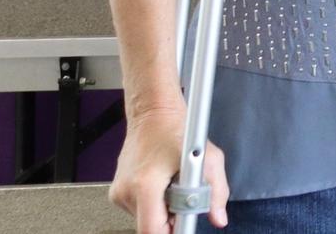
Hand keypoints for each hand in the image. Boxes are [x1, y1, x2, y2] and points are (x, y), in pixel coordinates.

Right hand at [109, 102, 228, 232]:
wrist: (153, 113)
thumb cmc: (176, 130)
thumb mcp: (209, 159)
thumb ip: (216, 192)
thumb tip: (218, 217)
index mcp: (145, 186)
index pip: (152, 231)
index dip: (172, 233)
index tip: (184, 225)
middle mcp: (126, 192)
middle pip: (150, 227)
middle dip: (171, 220)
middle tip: (183, 200)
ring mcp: (119, 194)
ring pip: (145, 219)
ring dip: (163, 210)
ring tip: (172, 186)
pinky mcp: (117, 193)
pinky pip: (138, 210)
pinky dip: (153, 203)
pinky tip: (162, 184)